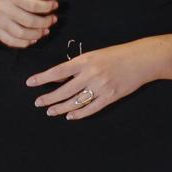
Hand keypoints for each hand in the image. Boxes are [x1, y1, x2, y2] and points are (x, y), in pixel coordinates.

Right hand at [0, 0, 56, 47]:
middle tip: (53, 19)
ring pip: (22, 34)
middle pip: (30, 21)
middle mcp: (1, 9)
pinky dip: (25, 43)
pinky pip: (12, 41)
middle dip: (46, 22)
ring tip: (45, 29)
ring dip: (38, 34)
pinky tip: (33, 38)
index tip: (54, 5)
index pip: (34, 5)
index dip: (48, 6)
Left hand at [27, 39, 156, 119]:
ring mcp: (101, 87)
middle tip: (38, 102)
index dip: (42, 78)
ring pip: (75, 102)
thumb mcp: (93, 55)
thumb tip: (58, 78)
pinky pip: (91, 108)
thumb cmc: (116, 55)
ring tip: (50, 111)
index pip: (57, 71)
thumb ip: (76, 66)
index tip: (30, 83)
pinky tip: (70, 116)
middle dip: (48, 98)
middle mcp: (90, 74)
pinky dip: (79, 114)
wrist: (141, 59)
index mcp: (84, 61)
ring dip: (61, 108)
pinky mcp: (110, 97)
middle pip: (64, 90)